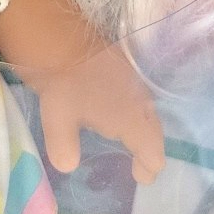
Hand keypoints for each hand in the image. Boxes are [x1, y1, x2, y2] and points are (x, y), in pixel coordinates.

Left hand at [36, 45, 164, 185]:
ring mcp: (137, 83)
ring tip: (124, 142)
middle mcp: (143, 103)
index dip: (148, 169)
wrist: (63, 36)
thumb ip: (65, 150)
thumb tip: (68, 166)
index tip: (138, 178)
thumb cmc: (64, 83)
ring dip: (140, 130)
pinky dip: (131, 112)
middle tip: (135, 165)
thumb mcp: (58, 121)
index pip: (154, 154)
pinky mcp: (128, 69)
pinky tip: (113, 113)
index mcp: (134, 120)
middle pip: (154, 134)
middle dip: (147, 151)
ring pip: (147, 115)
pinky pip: (137, 99)